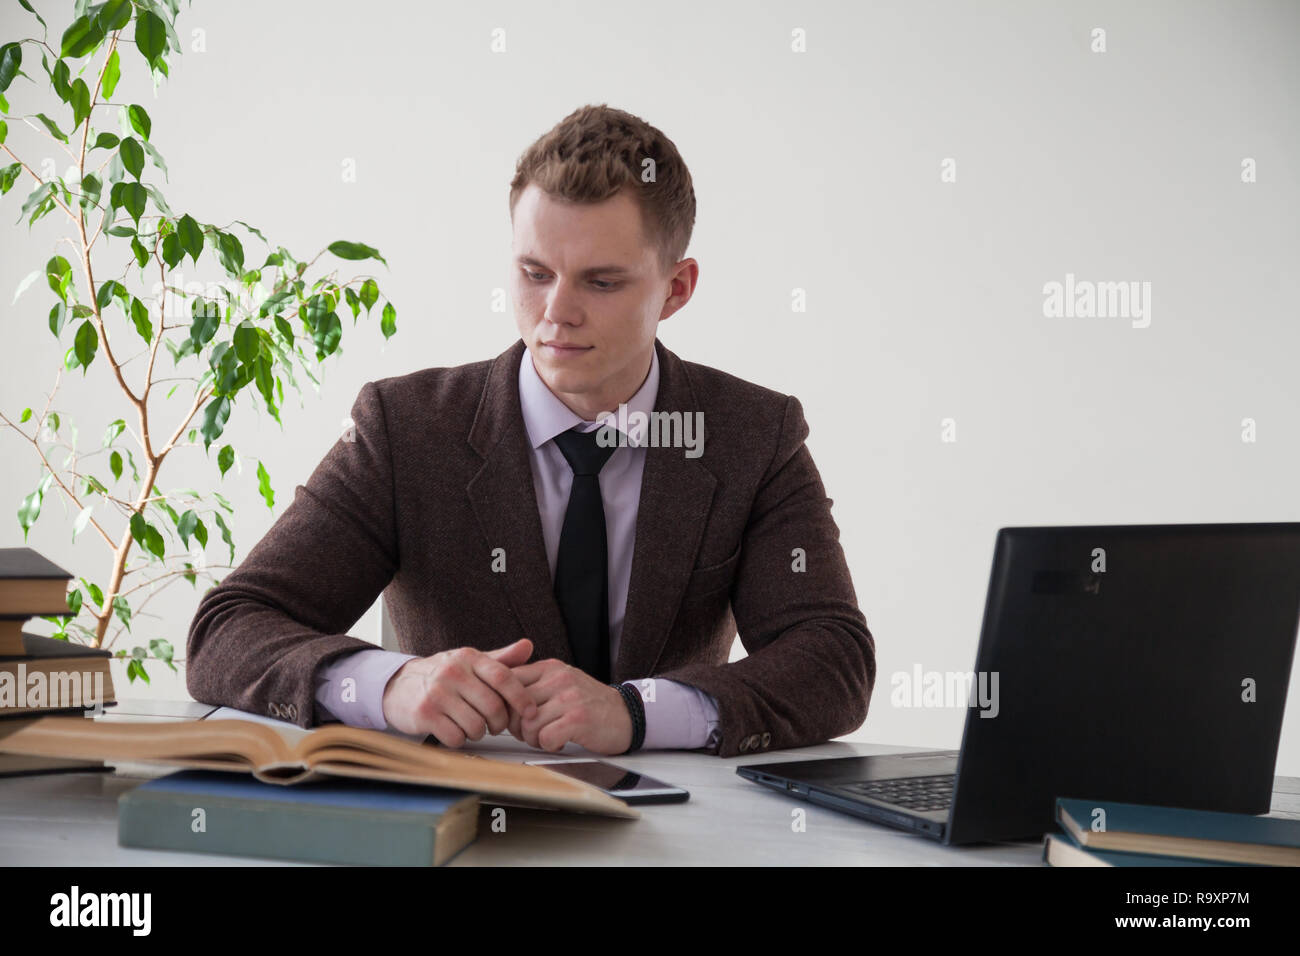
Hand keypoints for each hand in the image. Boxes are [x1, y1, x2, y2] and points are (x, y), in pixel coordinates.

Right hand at [381, 639, 538, 745]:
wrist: (397, 685)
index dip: (521, 697)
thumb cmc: (441, 676)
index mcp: (468, 658)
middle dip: (499, 723)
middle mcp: (453, 672)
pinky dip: (459, 740)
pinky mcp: (424, 714)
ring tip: (472, 726)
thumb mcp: (470, 662)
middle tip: (494, 725)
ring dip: (478, 733)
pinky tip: (454, 731)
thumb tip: (528, 646)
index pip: (503, 677)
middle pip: (493, 706)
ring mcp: (437, 693)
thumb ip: (501, 659)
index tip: (530, 712)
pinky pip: (455, 737)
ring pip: (476, 726)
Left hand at [507, 658, 632, 753]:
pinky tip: (560, 742)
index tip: (512, 717)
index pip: (508, 681)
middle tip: (531, 733)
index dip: (504, 704)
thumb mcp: (561, 683)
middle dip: (517, 727)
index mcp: (550, 668)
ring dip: (534, 739)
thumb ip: (534, 685)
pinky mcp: (578, 718)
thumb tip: (499, 697)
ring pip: (528, 724)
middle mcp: (558, 678)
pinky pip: (545, 738)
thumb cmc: (590, 704)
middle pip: (514, 706)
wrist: (627, 714)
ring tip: (548, 738)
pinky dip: (549, 746)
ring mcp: (569, 697)